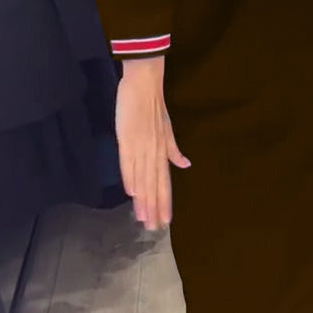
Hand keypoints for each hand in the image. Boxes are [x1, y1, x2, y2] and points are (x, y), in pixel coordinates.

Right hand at [115, 57, 190, 230]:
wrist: (144, 84)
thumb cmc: (154, 106)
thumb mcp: (167, 129)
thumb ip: (173, 149)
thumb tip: (185, 165)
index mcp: (163, 150)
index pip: (165, 181)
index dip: (165, 201)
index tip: (166, 221)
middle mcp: (154, 151)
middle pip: (155, 184)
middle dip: (154, 207)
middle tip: (154, 228)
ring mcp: (140, 145)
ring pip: (142, 177)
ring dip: (143, 199)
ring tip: (142, 218)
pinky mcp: (127, 138)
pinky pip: (129, 162)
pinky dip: (130, 177)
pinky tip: (132, 193)